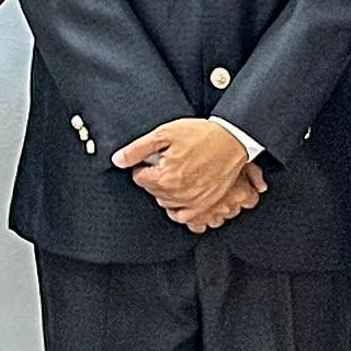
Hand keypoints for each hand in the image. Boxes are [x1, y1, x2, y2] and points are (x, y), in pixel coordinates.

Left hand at [115, 116, 262, 231]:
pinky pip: (183, 216)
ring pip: (165, 202)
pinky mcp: (205, 205)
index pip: (139, 178)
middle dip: (155, 176)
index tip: (153, 157)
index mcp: (165, 177)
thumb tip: (118, 160)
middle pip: (152, 191)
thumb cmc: (202, 135)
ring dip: (165, 190)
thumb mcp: (164, 134)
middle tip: (167, 161)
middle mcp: (178, 193)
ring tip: (176, 173)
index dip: (144, 164)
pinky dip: (178, 207)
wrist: (232, 139)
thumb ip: (137, 149)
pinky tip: (180, 193)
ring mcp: (193, 202)